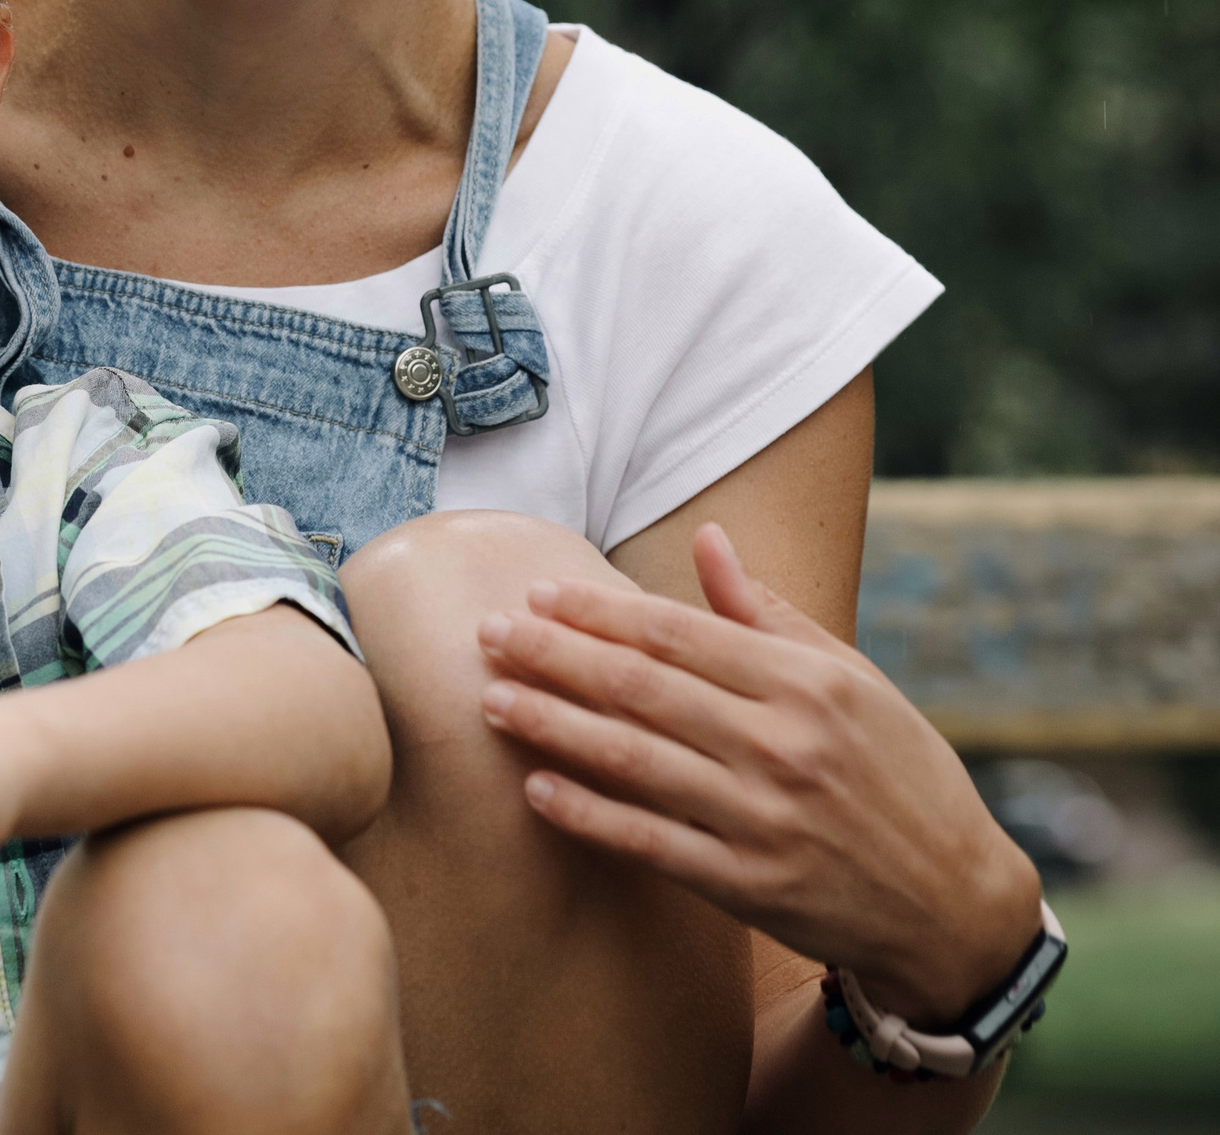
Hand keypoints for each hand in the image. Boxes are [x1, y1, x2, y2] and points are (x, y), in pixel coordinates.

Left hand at [475, 523, 1040, 1025]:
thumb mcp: (853, 680)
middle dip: (555, 656)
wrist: (956, 905)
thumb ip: (768, 613)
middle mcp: (784, 746)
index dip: (600, 611)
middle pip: (643, 689)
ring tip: (490, 700)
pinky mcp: (752, 888)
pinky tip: (536, 788)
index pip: (679, 634)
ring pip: (636, 761)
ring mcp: (765, 820)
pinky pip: (652, 844)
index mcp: (807, 685)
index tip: (537, 591)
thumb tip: (707, 538)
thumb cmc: (899, 774)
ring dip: (554, 727)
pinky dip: (591, 815)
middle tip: (486, 633)